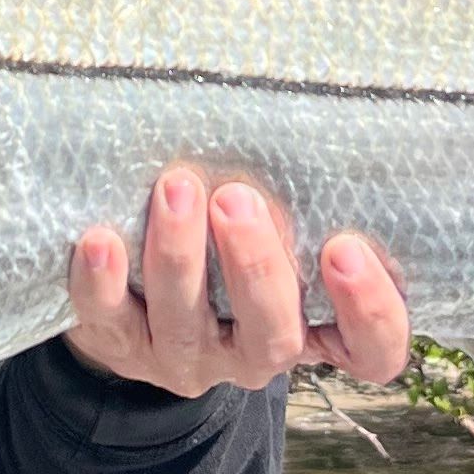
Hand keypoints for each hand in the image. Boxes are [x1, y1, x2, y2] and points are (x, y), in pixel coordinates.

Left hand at [65, 167, 411, 398]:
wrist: (136, 301)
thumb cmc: (231, 243)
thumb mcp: (279, 229)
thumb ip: (301, 201)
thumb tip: (311, 115)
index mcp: (313, 328)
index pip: (373, 350)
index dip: (371, 313)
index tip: (345, 248)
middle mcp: (255, 353)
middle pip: (272, 336)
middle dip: (255, 268)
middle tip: (237, 200)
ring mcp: (187, 358)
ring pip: (187, 325)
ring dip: (179, 256)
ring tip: (176, 189)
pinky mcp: (122, 346)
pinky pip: (110, 322)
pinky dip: (102, 283)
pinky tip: (101, 240)